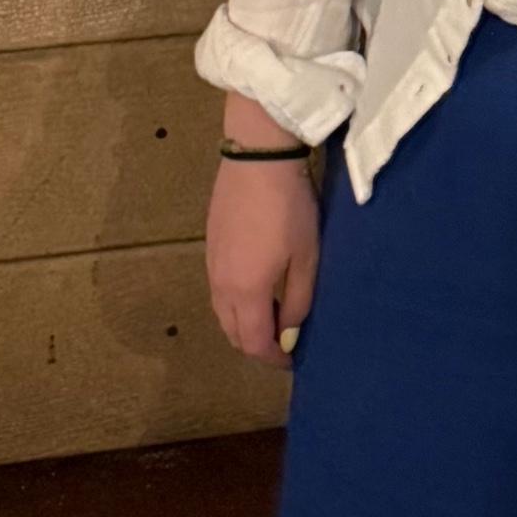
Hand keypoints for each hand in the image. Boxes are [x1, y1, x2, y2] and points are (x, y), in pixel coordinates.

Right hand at [204, 103, 323, 371]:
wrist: (258, 157)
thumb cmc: (289, 207)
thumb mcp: (306, 257)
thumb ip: (298, 301)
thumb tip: (290, 334)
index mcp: (245, 292)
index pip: (252, 343)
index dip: (273, 358)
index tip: (293, 359)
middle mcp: (220, 284)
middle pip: (232, 332)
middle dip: (256, 345)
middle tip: (284, 341)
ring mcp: (211, 263)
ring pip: (222, 311)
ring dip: (244, 323)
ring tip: (273, 316)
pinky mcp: (210, 244)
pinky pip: (218, 290)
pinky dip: (235, 302)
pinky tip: (257, 287)